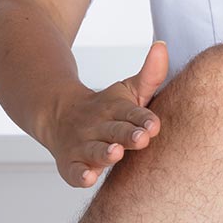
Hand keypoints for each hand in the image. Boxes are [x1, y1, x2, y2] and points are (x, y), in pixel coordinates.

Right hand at [42, 41, 169, 187]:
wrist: (59, 116)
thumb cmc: (106, 109)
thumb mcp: (127, 90)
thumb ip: (149, 75)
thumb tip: (163, 45)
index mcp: (115, 109)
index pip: (131, 113)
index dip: (142, 118)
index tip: (154, 124)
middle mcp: (99, 127)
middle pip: (115, 131)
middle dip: (127, 135)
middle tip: (141, 138)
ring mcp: (84, 146)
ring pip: (95, 150)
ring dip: (104, 152)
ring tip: (115, 153)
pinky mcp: (72, 165)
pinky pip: (75, 172)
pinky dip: (80, 176)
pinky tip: (88, 177)